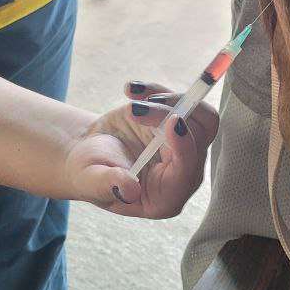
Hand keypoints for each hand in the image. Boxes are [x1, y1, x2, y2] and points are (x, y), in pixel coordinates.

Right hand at [65, 82, 218, 217]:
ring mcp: (185, 148)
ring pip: (200, 116)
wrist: (89, 154)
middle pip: (200, 137)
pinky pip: (183, 101)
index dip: (184, 146)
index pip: (186, 171)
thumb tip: (130, 190)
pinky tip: (131, 90)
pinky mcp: (180, 125)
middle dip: (169, 115)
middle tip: (134, 109)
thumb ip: (109, 185)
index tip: (172, 121)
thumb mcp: (91, 181)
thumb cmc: (89, 174)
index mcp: (165, 198)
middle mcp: (183, 173)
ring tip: (132, 97)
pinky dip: (157, 91)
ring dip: (168, 100)